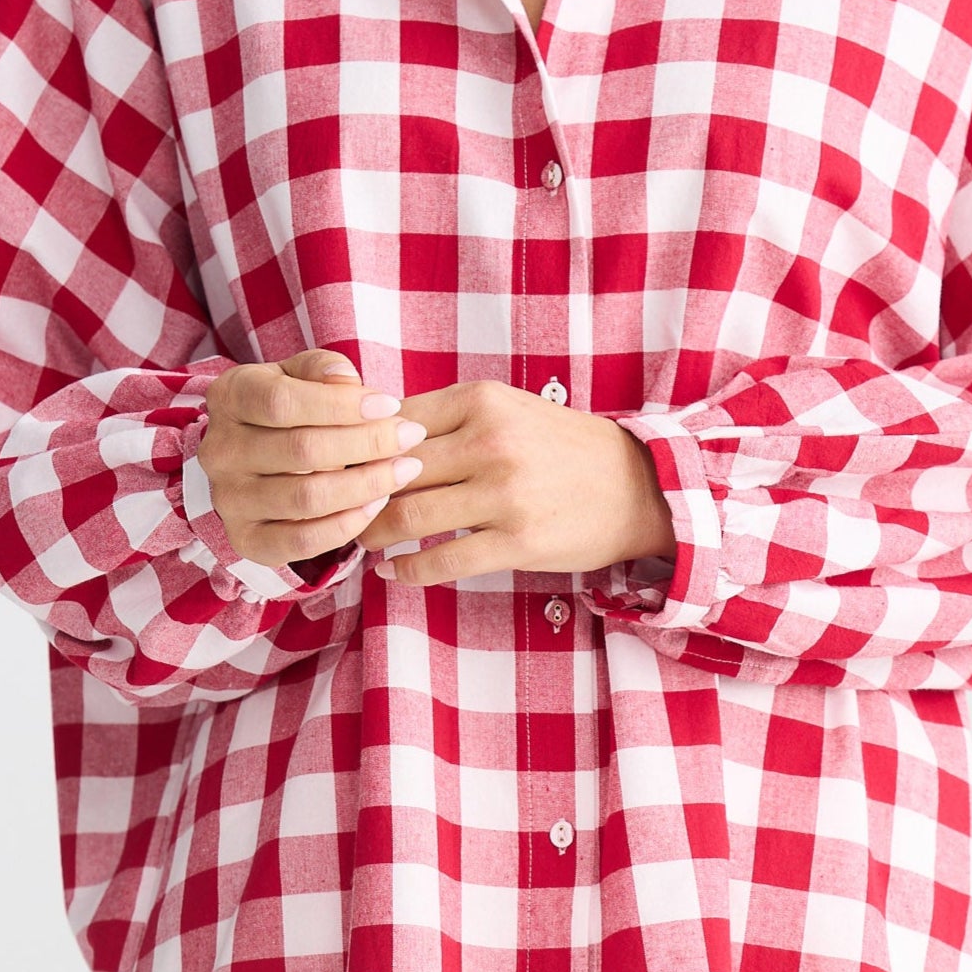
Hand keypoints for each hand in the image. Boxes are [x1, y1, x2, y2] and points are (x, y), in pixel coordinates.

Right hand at [193, 350, 423, 567]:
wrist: (257, 458)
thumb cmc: (289, 407)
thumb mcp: (301, 374)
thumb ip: (324, 369)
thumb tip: (349, 382)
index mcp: (229, 398)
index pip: (282, 402)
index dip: (342, 405)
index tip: (390, 406)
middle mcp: (220, 451)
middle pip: (301, 450)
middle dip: (368, 443)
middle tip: (411, 436)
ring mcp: (230, 500)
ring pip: (307, 497)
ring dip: (366, 484)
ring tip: (404, 469)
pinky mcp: (248, 540)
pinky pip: (303, 540)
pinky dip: (348, 524)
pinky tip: (377, 503)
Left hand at [357, 379, 676, 586]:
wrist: (637, 487)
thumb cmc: (562, 448)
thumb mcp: (509, 411)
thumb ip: (449, 419)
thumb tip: (374, 435)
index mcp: (483, 401)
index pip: (395, 421)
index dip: (358, 447)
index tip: (337, 466)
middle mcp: (491, 441)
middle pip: (395, 469)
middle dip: (357, 493)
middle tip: (335, 509)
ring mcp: (504, 493)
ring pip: (410, 515)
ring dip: (374, 532)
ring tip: (360, 540)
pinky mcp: (517, 540)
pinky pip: (443, 559)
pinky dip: (408, 569)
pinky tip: (394, 570)